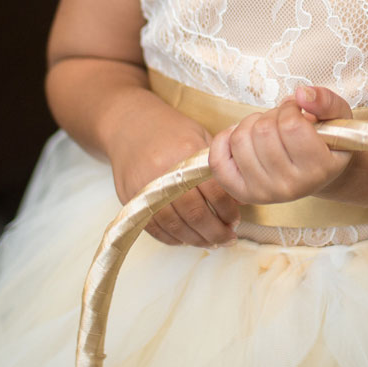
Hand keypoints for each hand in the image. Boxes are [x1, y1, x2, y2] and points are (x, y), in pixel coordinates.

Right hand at [109, 117, 239, 246]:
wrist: (129, 124)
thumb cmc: (170, 130)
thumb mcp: (199, 137)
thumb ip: (217, 165)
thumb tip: (238, 196)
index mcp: (186, 154)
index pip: (214, 192)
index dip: (228, 211)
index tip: (236, 220)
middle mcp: (164, 173)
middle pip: (195, 214)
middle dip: (216, 231)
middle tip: (228, 238)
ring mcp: (145, 188)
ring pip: (175, 226)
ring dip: (196, 239)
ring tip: (211, 242)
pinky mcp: (131, 199)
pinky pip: (155, 228)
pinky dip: (173, 238)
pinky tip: (187, 239)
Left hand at [209, 85, 353, 205]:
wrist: (317, 175)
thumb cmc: (327, 143)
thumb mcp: (338, 117)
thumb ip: (326, 101)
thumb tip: (300, 94)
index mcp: (319, 169)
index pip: (291, 125)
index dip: (290, 108)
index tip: (296, 111)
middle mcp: (291, 187)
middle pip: (263, 131)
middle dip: (270, 115)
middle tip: (281, 121)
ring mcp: (265, 193)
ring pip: (240, 140)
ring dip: (250, 124)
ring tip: (267, 129)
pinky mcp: (242, 193)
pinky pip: (218, 162)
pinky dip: (223, 141)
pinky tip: (242, 136)